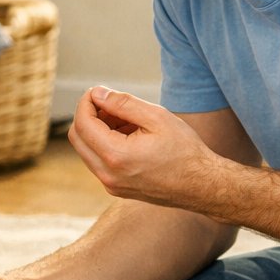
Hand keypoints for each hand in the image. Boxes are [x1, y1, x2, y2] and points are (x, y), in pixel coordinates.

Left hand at [67, 86, 213, 207]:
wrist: (202, 185)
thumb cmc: (185, 150)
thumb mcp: (156, 117)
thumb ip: (122, 103)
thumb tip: (97, 93)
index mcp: (116, 156)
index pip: (83, 123)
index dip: (86, 102)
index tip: (99, 91)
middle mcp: (108, 175)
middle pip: (77, 137)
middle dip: (89, 115)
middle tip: (111, 103)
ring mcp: (110, 185)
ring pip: (87, 150)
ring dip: (98, 129)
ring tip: (128, 119)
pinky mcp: (116, 188)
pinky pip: (98, 161)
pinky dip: (106, 144)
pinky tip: (130, 135)